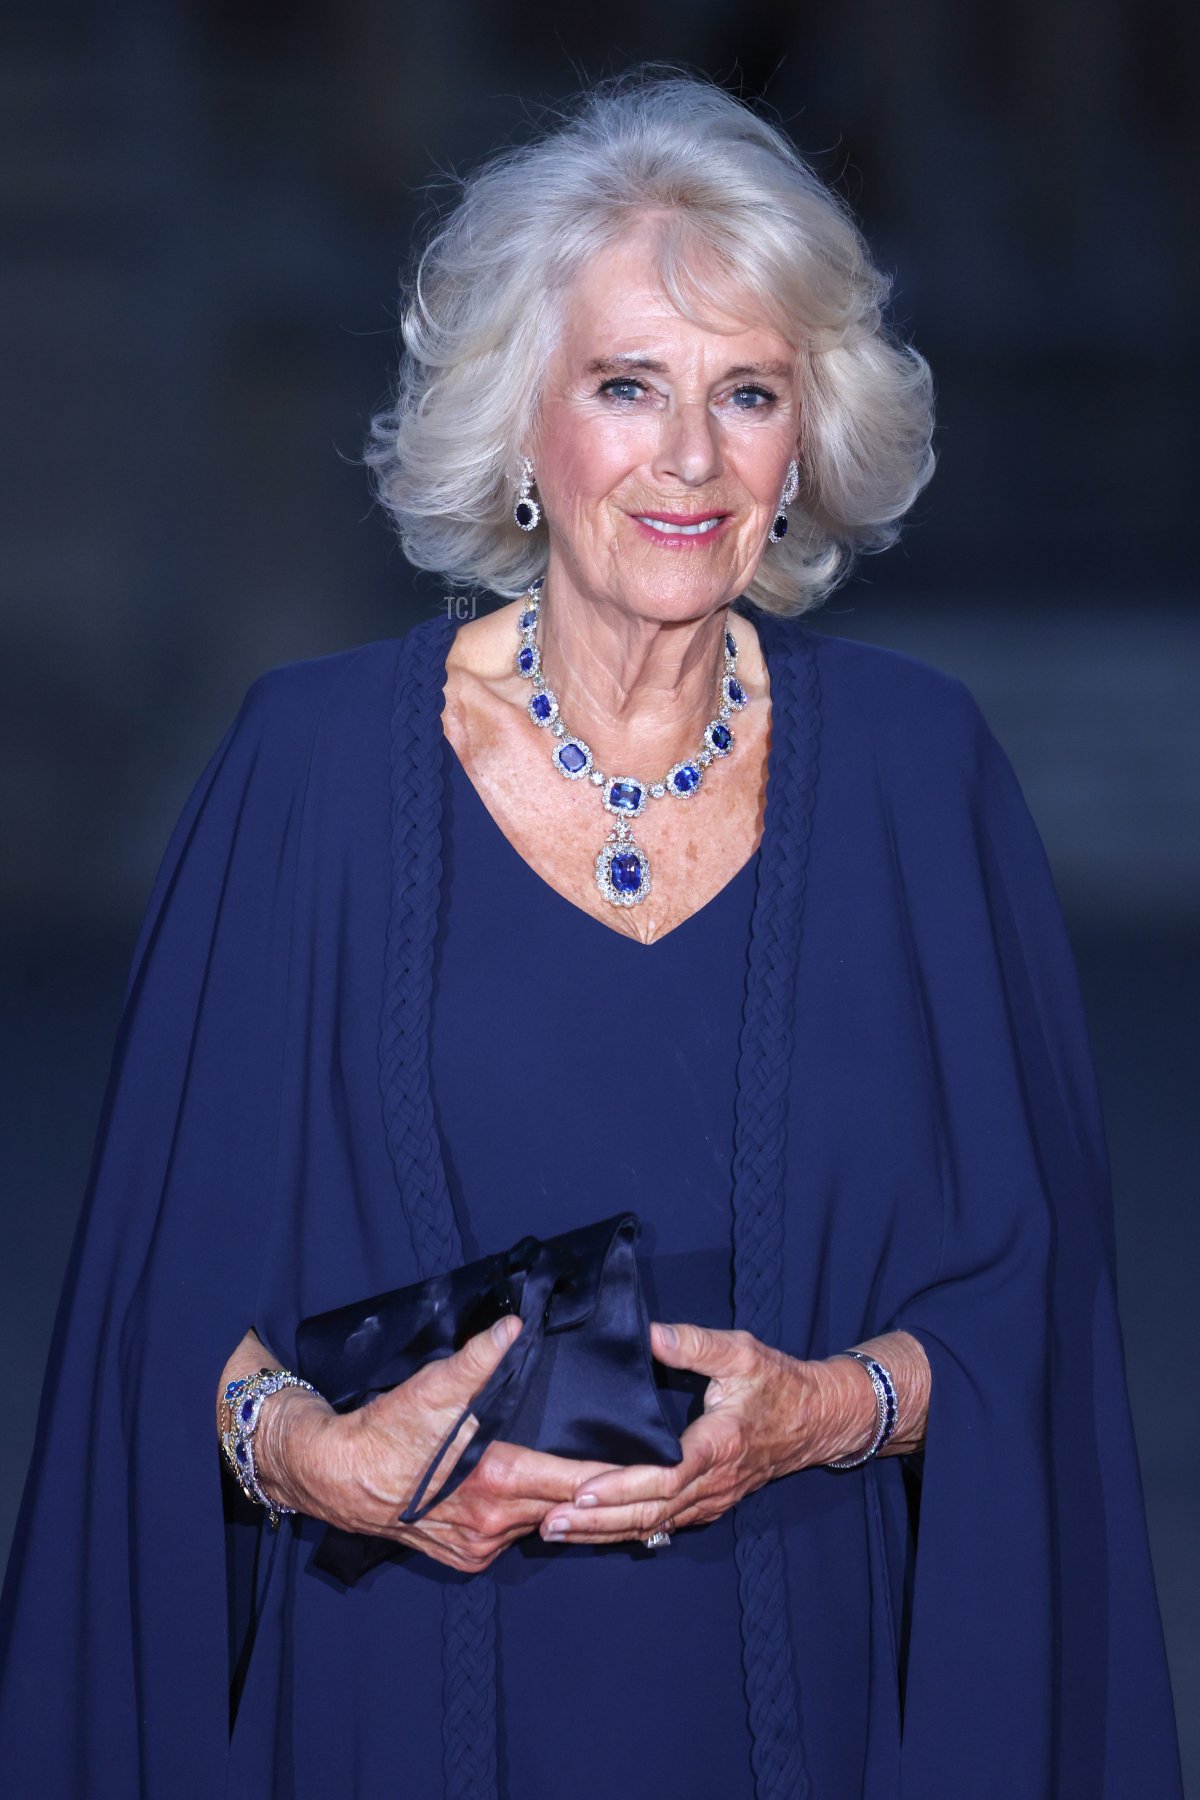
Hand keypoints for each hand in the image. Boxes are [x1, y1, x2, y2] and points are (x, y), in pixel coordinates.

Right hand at [255, 1317, 619, 1574]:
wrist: (338, 1476)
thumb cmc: (388, 1430)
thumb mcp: (435, 1385)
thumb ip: (482, 1357)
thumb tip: (517, 1327)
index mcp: (496, 1480)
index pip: (578, 1481)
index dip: (619, 1476)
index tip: (657, 1470)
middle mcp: (494, 1523)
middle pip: (566, 1505)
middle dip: (600, 1491)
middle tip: (642, 1472)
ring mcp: (480, 1546)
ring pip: (541, 1522)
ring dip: (561, 1503)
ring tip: (598, 1481)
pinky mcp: (466, 1557)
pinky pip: (514, 1535)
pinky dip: (528, 1517)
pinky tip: (536, 1495)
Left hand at [536, 1321, 864, 1545]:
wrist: (818, 1421)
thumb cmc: (778, 1383)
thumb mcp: (741, 1352)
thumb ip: (693, 1343)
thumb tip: (647, 1333)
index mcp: (719, 1444)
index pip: (665, 1475)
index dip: (622, 1486)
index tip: (582, 1490)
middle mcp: (714, 1481)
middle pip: (649, 1511)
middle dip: (597, 1520)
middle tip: (549, 1522)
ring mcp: (712, 1499)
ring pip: (653, 1525)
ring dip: (604, 1531)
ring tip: (556, 1531)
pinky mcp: (709, 1504)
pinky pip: (663, 1526)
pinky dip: (625, 1532)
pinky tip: (593, 1533)